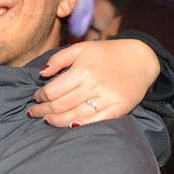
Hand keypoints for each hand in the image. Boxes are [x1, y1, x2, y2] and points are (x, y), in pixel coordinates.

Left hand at [29, 39, 159, 126]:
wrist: (141, 58)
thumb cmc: (107, 53)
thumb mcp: (81, 48)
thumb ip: (59, 59)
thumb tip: (42, 73)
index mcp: (82, 71)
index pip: (52, 91)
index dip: (40, 97)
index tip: (36, 97)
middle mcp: (94, 85)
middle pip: (60, 105)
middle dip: (42, 111)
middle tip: (32, 113)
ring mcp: (107, 98)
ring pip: (75, 115)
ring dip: (56, 120)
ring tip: (46, 120)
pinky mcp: (120, 108)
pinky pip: (97, 120)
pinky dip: (82, 124)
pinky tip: (70, 125)